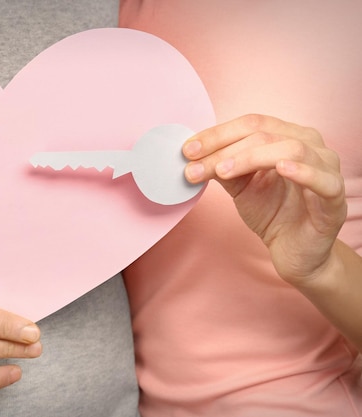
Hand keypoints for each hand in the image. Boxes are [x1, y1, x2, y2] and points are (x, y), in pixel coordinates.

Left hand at [182, 114, 346, 286]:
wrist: (294, 251)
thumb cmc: (272, 212)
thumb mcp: (239, 186)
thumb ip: (221, 168)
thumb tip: (191, 154)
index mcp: (287, 136)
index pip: (251, 124)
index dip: (217, 134)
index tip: (187, 150)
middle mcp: (310, 145)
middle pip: (264, 134)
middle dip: (223, 149)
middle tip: (194, 164)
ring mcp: (325, 168)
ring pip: (289, 148)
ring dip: (249, 157)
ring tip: (222, 171)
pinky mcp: (334, 197)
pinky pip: (322, 178)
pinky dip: (302, 170)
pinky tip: (281, 168)